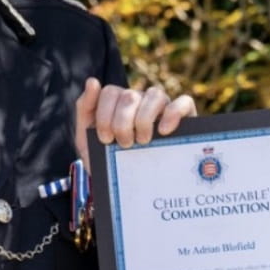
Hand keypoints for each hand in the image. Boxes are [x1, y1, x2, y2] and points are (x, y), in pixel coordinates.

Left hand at [75, 78, 195, 169]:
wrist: (127, 188)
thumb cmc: (108, 159)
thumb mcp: (87, 138)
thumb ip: (85, 109)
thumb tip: (93, 81)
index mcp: (118, 101)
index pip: (110, 92)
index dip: (105, 115)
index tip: (105, 139)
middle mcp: (141, 99)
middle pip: (130, 95)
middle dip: (122, 123)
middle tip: (124, 145)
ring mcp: (163, 107)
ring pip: (156, 94)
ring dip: (144, 119)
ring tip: (143, 141)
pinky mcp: (185, 118)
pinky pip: (184, 102)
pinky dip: (173, 113)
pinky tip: (164, 131)